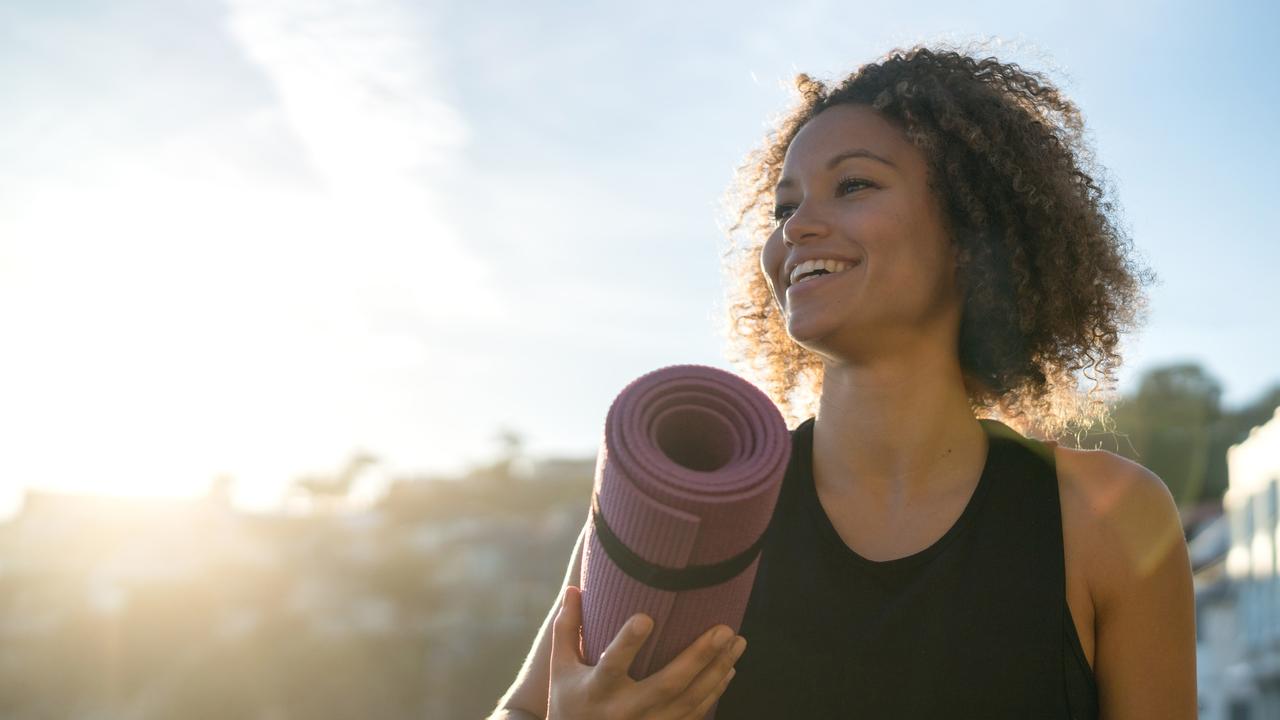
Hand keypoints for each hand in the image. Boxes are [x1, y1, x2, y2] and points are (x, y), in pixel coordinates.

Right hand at [547, 586, 744, 719]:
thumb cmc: (569, 703)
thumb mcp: (561, 668)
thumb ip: (568, 628)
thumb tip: (574, 588)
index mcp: (595, 690)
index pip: (612, 665)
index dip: (628, 643)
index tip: (647, 617)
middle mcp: (623, 711)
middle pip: (666, 685)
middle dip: (698, 657)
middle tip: (724, 629)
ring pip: (689, 701)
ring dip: (717, 671)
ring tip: (737, 642)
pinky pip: (694, 715)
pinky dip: (714, 692)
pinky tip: (729, 669)